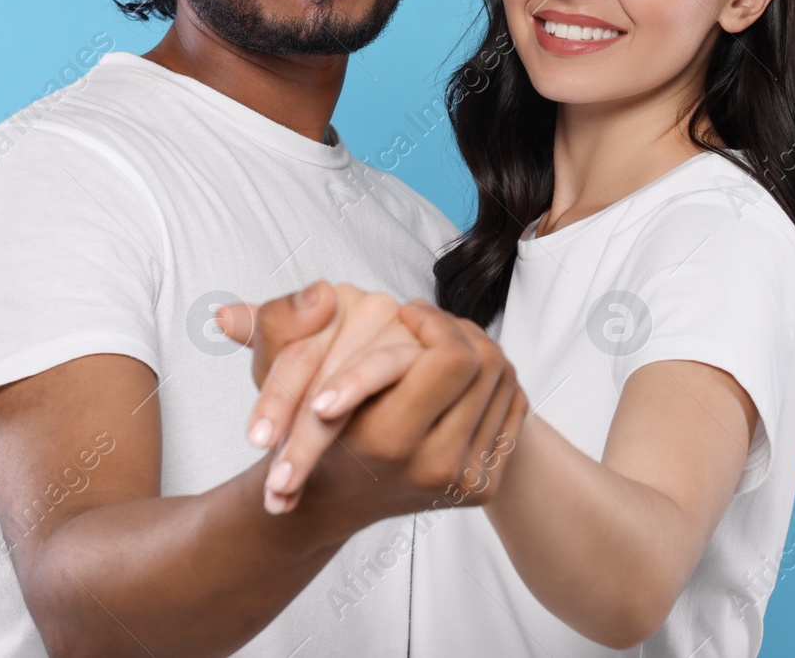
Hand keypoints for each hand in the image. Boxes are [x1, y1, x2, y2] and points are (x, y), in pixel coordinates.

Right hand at [227, 285, 526, 515]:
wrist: (331, 503)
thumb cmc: (309, 433)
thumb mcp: (281, 378)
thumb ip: (282, 325)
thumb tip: (320, 292)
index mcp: (388, 438)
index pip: (452, 357)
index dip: (435, 321)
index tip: (408, 312)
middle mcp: (434, 466)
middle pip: (487, 363)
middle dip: (460, 329)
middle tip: (429, 322)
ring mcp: (464, 481)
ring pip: (504, 381)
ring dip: (477, 350)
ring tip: (441, 342)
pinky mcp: (483, 486)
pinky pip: (513, 409)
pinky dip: (492, 384)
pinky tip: (459, 378)